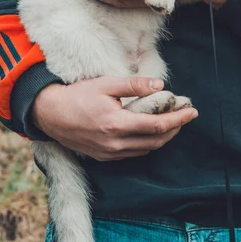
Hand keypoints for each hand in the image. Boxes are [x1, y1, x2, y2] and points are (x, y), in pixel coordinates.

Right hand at [32, 77, 197, 160]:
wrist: (48, 113)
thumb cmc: (76, 95)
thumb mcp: (105, 84)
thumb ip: (134, 85)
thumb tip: (160, 86)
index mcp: (116, 124)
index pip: (157, 126)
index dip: (178, 119)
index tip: (192, 111)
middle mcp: (114, 144)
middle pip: (156, 141)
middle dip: (175, 128)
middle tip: (187, 115)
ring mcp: (108, 154)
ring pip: (146, 149)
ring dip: (163, 137)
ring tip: (173, 122)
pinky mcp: (103, 157)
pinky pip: (133, 153)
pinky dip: (147, 143)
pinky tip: (151, 132)